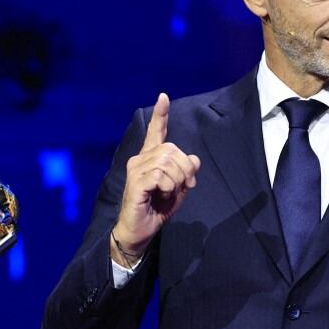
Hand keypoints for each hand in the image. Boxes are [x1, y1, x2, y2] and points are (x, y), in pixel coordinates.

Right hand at [112, 93, 199, 264]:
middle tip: (185, 186)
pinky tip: (163, 195)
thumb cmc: (157, 209)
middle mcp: (140, 159)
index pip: (156, 132)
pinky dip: (169, 186)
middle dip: (185, 168)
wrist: (140, 231)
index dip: (161, 115)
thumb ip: (186, 172)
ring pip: (167, 162)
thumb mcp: (178, 189)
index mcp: (150, 159)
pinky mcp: (136, 182)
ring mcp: (136, 170)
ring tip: (172, 193)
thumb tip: (193, 159)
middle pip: (171, 149)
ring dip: (178, 179)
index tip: (163, 97)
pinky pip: (160, 175)